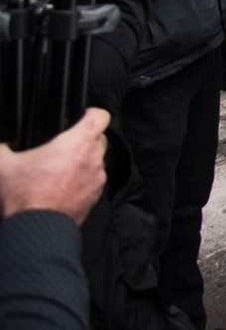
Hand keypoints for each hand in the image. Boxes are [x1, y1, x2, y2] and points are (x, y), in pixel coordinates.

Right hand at [0, 107, 109, 224]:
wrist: (36, 228)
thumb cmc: (25, 193)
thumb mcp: (4, 165)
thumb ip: (2, 149)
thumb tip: (1, 145)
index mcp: (78, 143)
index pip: (100, 117)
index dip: (92, 113)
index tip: (82, 115)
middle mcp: (93, 159)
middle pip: (100, 138)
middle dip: (87, 138)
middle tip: (66, 145)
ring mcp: (97, 179)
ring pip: (97, 161)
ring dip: (84, 161)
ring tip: (61, 168)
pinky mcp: (95, 197)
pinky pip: (94, 182)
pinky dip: (83, 180)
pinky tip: (63, 186)